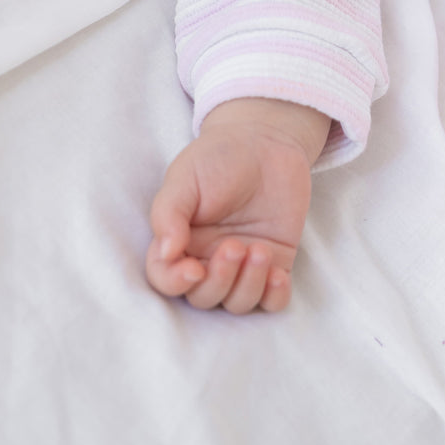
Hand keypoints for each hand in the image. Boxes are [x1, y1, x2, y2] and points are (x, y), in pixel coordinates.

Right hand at [146, 98, 331, 313]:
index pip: (165, 278)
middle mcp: (207, 259)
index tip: (193, 269)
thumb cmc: (219, 157)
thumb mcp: (186, 176)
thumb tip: (167, 252)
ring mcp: (242, 266)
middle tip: (234, 246)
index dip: (175, 282)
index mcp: (179, 241)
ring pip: (237, 303)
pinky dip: (274, 297)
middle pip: (203, 297)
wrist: (267, 142)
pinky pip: (272, 301)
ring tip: (260, 250)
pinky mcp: (275, 264)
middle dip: (219, 280)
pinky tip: (278, 275)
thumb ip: (169, 212)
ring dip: (248, 286)